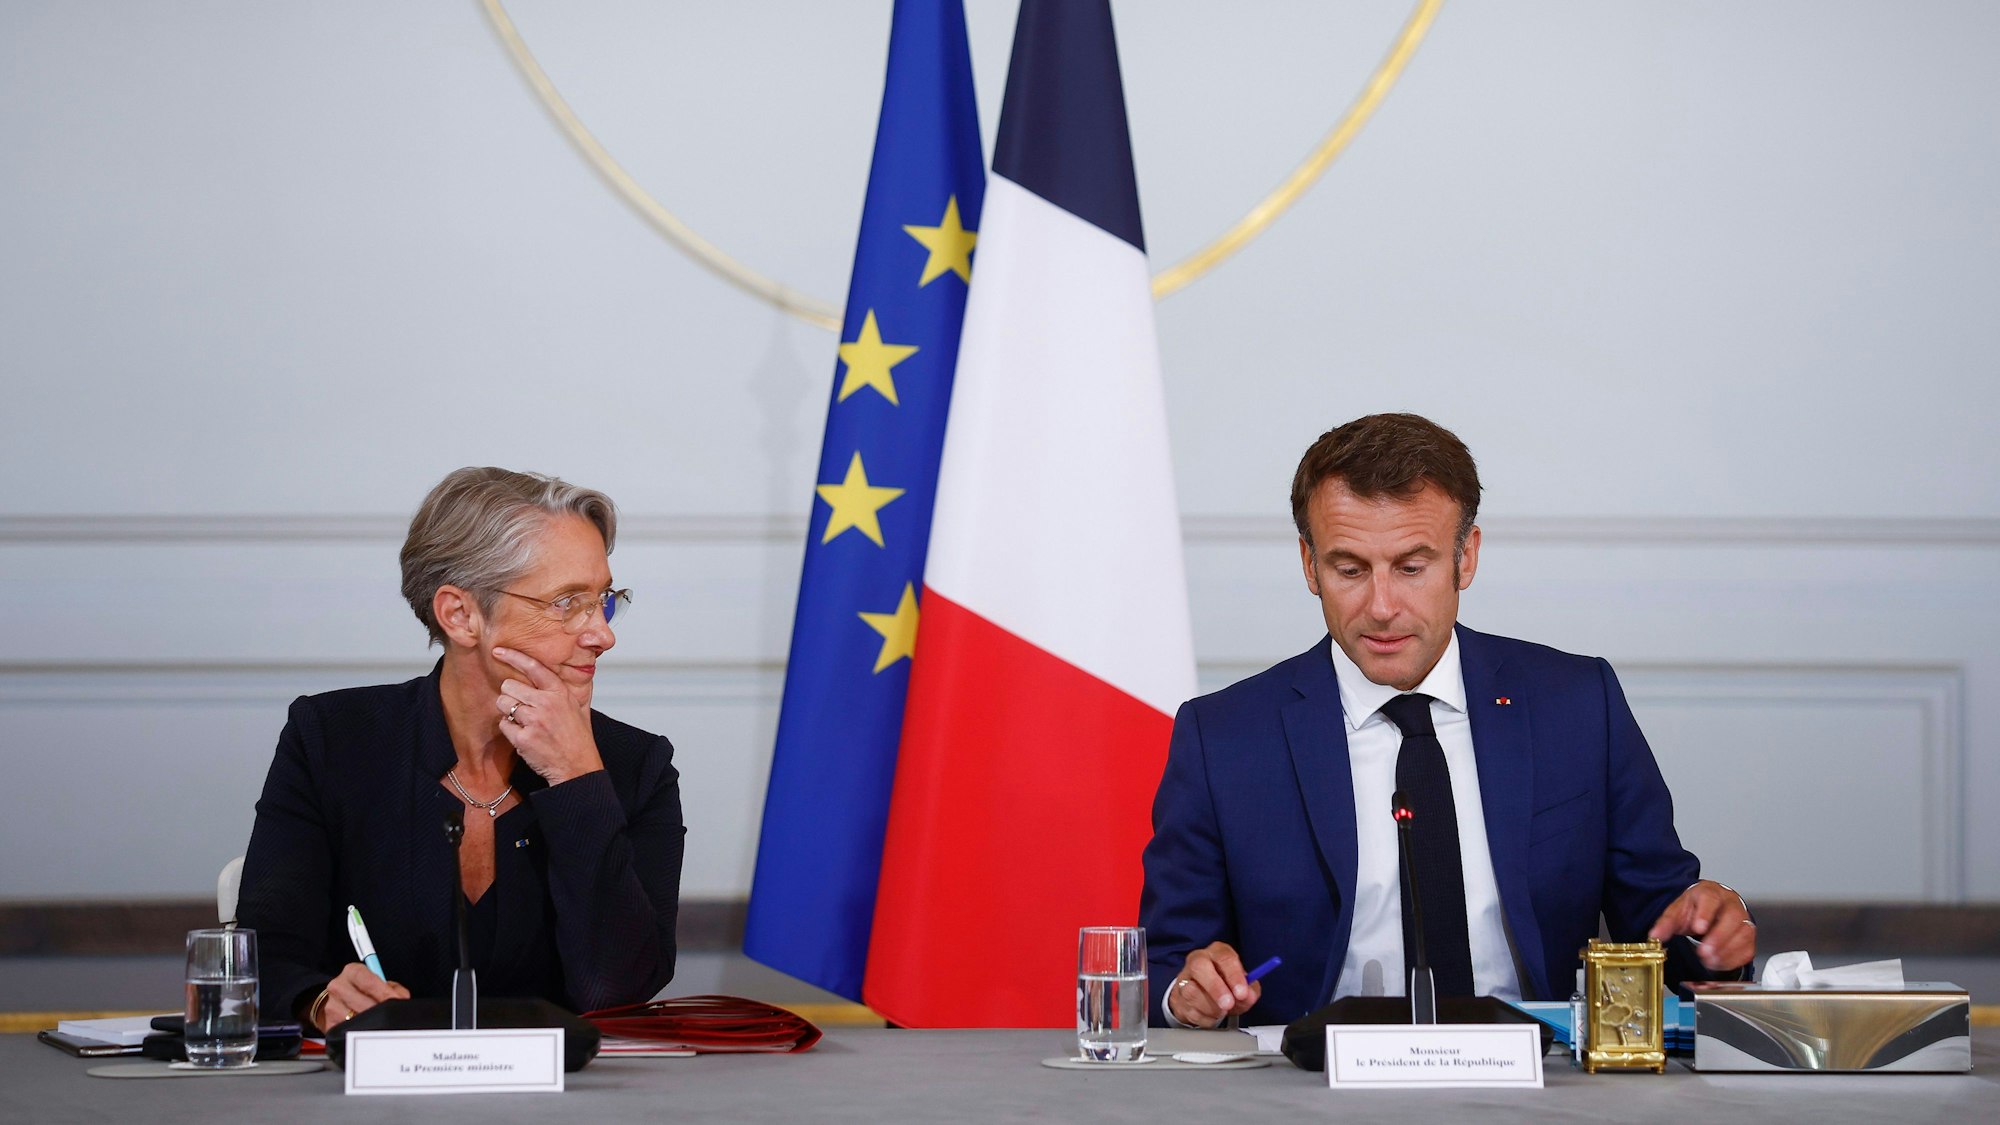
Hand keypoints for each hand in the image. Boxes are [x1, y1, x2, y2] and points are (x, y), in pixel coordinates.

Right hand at [315, 962, 408, 1032]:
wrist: (332, 1001)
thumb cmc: (360, 989)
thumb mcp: (376, 980)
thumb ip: (392, 988)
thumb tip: (402, 1000)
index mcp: (352, 972)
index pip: (369, 982)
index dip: (386, 993)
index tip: (397, 1001)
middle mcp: (339, 987)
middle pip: (365, 1004)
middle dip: (383, 1011)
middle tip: (393, 1015)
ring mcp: (332, 1007)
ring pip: (359, 1019)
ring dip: (373, 1022)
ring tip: (381, 1021)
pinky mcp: (330, 1025)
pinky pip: (351, 1031)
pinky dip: (363, 1031)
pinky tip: (369, 1028)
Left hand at [492, 647, 603, 784]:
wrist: (577, 766)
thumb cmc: (577, 737)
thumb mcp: (579, 707)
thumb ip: (567, 688)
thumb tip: (567, 670)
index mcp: (560, 692)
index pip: (533, 666)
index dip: (513, 656)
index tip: (498, 651)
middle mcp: (546, 703)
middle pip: (509, 686)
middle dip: (511, 696)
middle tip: (523, 707)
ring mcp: (534, 720)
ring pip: (503, 703)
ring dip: (508, 712)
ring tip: (523, 721)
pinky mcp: (523, 738)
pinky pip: (503, 724)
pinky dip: (510, 730)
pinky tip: (524, 735)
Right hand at [1167, 942, 1261, 1027]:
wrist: (1202, 995)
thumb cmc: (1224, 985)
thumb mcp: (1242, 985)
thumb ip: (1249, 990)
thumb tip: (1249, 996)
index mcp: (1217, 952)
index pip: (1224, 957)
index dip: (1234, 976)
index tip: (1242, 993)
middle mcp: (1198, 960)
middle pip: (1200, 967)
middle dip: (1216, 988)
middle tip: (1228, 1004)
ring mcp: (1185, 978)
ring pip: (1191, 991)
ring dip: (1211, 1007)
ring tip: (1222, 1011)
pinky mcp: (1178, 997)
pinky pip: (1189, 1009)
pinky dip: (1204, 1017)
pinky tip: (1211, 1015)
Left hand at [1648, 880, 1754, 971]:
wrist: (1712, 907)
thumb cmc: (1697, 907)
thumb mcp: (1678, 910)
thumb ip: (1666, 923)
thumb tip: (1655, 935)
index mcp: (1711, 893)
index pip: (1711, 899)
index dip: (1705, 914)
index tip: (1698, 928)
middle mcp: (1731, 904)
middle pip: (1733, 918)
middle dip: (1719, 937)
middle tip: (1704, 952)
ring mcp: (1743, 920)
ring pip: (1744, 933)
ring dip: (1726, 951)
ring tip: (1708, 960)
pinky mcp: (1748, 937)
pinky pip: (1747, 949)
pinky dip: (1733, 959)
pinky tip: (1718, 963)